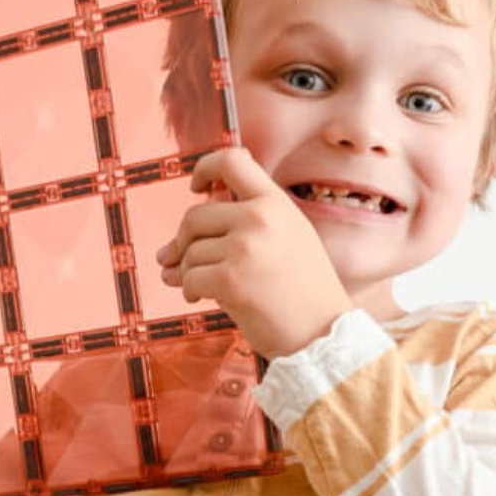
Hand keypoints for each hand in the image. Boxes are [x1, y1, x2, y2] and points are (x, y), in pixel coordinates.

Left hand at [156, 146, 352, 360]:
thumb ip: (252, 221)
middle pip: (195, 216)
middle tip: (173, 257)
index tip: (195, 186)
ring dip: (186, 271)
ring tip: (194, 285)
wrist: (322, 333)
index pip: (231, 162)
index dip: (204, 169)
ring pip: (191, 251)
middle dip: (181, 241)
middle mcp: (260, 218)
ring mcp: (244, 248)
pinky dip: (189, 289)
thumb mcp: (291, 237)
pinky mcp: (229, 279)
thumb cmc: (305, 292)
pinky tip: (199, 297)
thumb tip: (186, 231)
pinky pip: (190, 277)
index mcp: (276, 203)